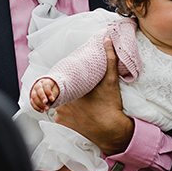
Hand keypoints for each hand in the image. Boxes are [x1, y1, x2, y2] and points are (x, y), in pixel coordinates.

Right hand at [30, 78, 58, 112]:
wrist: (48, 88)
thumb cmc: (52, 88)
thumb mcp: (55, 89)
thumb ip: (54, 94)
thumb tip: (51, 99)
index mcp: (45, 82)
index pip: (46, 85)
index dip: (48, 92)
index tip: (52, 99)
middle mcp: (38, 85)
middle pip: (39, 91)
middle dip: (42, 98)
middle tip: (46, 103)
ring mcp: (34, 91)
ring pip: (34, 97)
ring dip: (40, 104)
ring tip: (46, 108)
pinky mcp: (32, 97)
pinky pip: (32, 102)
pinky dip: (36, 107)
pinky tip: (41, 110)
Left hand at [54, 38, 133, 154]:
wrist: (111, 130)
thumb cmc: (110, 104)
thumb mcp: (111, 80)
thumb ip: (109, 59)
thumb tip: (108, 41)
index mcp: (71, 87)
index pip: (66, 82)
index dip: (72, 83)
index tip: (79, 85)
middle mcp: (62, 99)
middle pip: (63, 93)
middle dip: (70, 94)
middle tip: (84, 98)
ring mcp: (60, 113)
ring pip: (61, 105)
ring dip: (68, 106)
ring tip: (81, 108)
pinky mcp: (62, 125)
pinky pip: (61, 118)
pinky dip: (68, 118)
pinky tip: (78, 117)